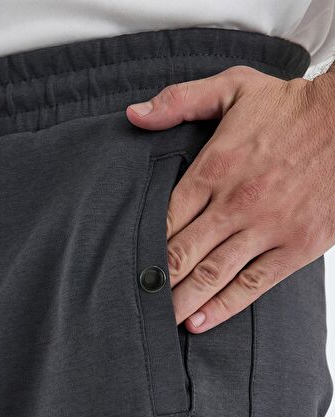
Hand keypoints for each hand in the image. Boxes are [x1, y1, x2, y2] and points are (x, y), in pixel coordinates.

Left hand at [126, 66, 334, 331]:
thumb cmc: (291, 106)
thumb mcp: (232, 88)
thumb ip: (180, 100)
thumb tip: (134, 115)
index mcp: (214, 167)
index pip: (166, 217)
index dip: (142, 244)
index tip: (127, 263)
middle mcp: (235, 203)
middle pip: (182, 252)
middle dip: (156, 280)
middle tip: (135, 301)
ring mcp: (266, 228)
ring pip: (211, 274)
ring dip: (181, 301)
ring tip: (159, 321)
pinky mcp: (296, 247)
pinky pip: (252, 285)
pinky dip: (223, 307)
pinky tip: (199, 322)